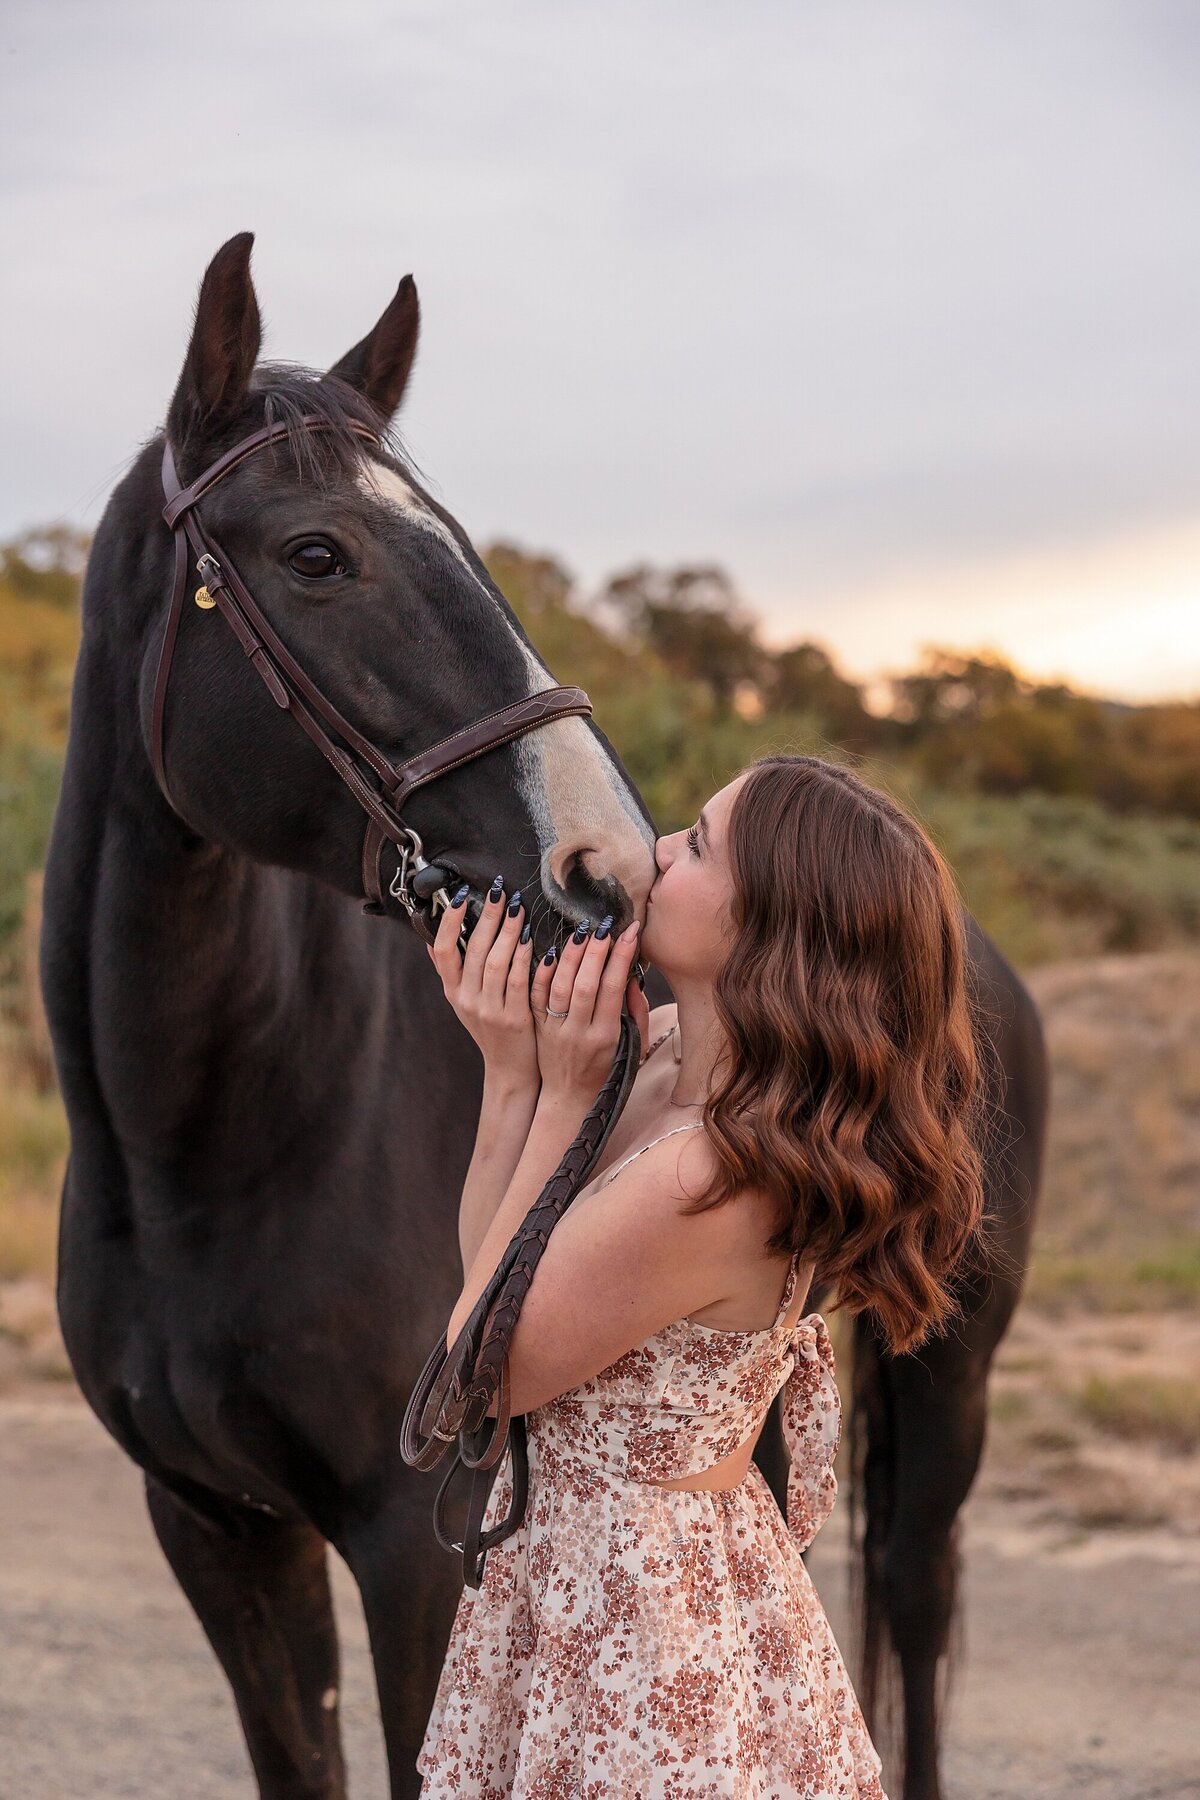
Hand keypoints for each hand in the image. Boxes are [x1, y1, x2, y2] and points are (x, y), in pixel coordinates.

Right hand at [426, 877, 537, 1089]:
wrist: (510, 1069)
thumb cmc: (492, 1027)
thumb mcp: (465, 1001)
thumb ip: (451, 971)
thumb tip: (429, 938)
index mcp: (453, 991)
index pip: (442, 950)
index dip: (448, 921)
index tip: (459, 895)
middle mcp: (466, 1000)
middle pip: (473, 950)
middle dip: (486, 916)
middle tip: (499, 891)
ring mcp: (488, 1010)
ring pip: (495, 962)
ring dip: (507, 931)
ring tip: (517, 907)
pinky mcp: (513, 1019)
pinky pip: (517, 981)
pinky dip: (523, 957)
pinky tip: (531, 938)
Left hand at [529, 917, 641, 1101]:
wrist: (568, 1098)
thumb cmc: (605, 1068)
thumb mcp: (629, 1045)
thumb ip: (634, 1011)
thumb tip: (630, 975)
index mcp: (605, 1036)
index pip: (613, 988)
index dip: (621, 957)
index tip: (630, 931)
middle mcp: (578, 1033)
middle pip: (586, 984)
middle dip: (596, 950)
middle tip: (604, 924)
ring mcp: (554, 1030)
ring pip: (559, 987)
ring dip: (570, 955)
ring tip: (581, 932)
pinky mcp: (537, 1027)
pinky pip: (536, 995)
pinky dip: (542, 972)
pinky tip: (550, 950)